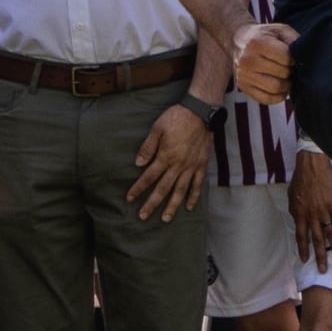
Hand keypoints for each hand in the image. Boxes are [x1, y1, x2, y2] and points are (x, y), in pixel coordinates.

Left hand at [129, 100, 214, 220]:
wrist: (200, 112)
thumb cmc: (176, 118)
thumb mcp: (157, 128)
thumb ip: (148, 147)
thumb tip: (138, 163)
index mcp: (165, 156)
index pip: (149, 177)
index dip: (138, 188)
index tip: (130, 198)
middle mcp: (178, 165)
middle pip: (163, 189)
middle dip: (152, 204)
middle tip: (143, 216)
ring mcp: (191, 167)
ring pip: (180, 191)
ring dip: (172, 206)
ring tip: (166, 219)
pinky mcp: (201, 165)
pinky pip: (198, 184)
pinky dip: (193, 196)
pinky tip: (189, 206)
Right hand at [233, 22, 296, 102]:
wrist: (238, 42)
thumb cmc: (264, 36)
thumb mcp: (280, 30)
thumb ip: (294, 39)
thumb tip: (304, 55)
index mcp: (258, 43)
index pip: (286, 57)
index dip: (294, 59)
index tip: (292, 57)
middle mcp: (248, 59)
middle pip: (282, 73)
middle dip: (290, 71)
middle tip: (289, 67)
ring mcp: (244, 75)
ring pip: (275, 88)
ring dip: (286, 85)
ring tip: (285, 77)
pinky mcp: (243, 87)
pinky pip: (266, 99)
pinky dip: (278, 96)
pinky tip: (280, 88)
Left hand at [288, 148, 331, 266]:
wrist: (312, 166)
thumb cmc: (301, 179)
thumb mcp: (292, 196)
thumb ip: (295, 210)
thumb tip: (297, 219)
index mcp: (299, 214)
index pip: (300, 236)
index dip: (303, 249)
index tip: (305, 260)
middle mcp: (311, 216)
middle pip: (316, 240)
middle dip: (320, 256)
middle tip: (323, 270)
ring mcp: (323, 212)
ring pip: (330, 235)